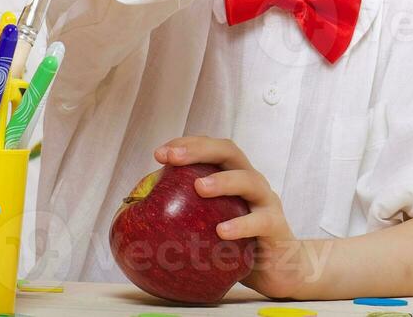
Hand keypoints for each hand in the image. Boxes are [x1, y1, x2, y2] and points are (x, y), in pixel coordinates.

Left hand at [155, 137, 308, 298]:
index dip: (187, 144)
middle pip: (229, 152)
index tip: (159, 153)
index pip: (211, 149)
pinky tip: (222, 231)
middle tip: (172, 158)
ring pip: (248, 180)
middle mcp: (251, 182)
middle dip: (200, 150)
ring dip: (223, 181)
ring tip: (199, 187)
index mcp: (233, 176)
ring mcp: (266, 202)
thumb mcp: (208, 226)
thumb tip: (134, 213)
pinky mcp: (276, 226)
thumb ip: (183, 215)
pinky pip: (260, 221)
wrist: (278, 268)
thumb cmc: (237, 245)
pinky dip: (241, 225)